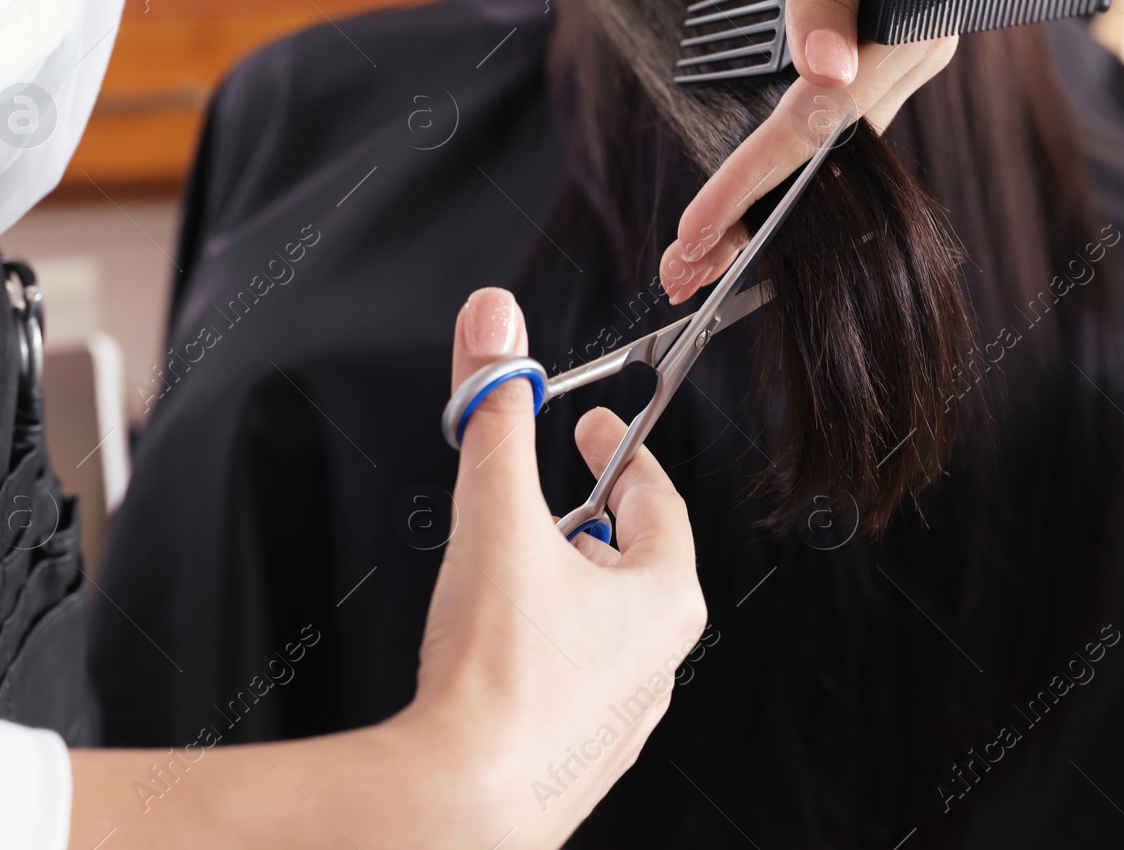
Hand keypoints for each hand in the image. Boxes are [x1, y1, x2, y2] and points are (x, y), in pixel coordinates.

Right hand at [69, 288, 705, 848]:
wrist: (458, 801)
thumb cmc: (496, 672)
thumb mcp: (495, 517)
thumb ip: (494, 415)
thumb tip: (495, 323)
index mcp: (665, 597)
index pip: (657, 499)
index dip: (617, 453)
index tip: (591, 427)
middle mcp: (658, 660)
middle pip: (631, 559)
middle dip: (584, 517)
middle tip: (538, 496)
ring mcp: (622, 714)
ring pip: (601, 621)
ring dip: (565, 583)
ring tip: (509, 570)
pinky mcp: (579, 754)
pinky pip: (573, 675)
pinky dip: (544, 643)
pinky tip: (498, 648)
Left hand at [660, 0, 979, 302]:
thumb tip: (821, 75)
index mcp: (913, 26)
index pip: (816, 124)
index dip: (750, 184)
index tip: (697, 233)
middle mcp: (918, 49)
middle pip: (824, 150)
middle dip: (751, 212)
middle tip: (681, 268)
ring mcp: (905, 42)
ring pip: (828, 134)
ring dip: (764, 185)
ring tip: (702, 237)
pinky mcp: (884, 27)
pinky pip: (832, 100)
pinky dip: (783, 140)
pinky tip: (747, 170)